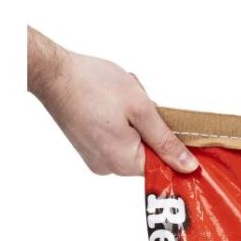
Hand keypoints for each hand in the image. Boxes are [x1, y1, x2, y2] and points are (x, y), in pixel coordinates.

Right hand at [27, 27, 196, 176]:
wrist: (51, 72)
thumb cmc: (92, 84)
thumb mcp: (141, 109)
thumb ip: (166, 140)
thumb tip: (189, 167)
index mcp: (124, 163)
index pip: (163, 164)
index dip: (170, 143)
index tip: (168, 122)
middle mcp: (109, 168)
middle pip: (147, 152)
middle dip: (148, 126)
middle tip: (137, 101)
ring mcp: (96, 158)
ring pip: (132, 142)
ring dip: (133, 120)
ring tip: (118, 98)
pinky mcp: (88, 147)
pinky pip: (115, 138)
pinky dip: (119, 121)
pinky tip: (109, 103)